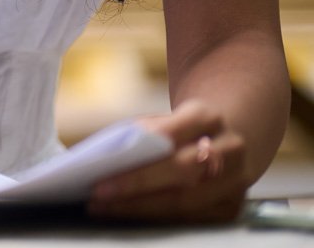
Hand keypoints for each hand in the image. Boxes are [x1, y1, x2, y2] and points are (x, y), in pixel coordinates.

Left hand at [86, 100, 248, 222]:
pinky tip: (131, 213)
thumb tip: (106, 157)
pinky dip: (158, 217)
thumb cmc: (182, 128)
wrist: (229, 137)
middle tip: (99, 193)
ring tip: (106, 207)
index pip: (170, 135)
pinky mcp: (233, 205)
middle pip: (181, 172)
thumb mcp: (165, 118)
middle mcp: (230, 148)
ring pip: (188, 200)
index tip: (102, 169)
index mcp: (207, 117)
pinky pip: (192, 217)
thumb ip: (141, 133)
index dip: (139, 152)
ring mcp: (236, 180)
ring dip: (142, 207)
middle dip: (136, 185)